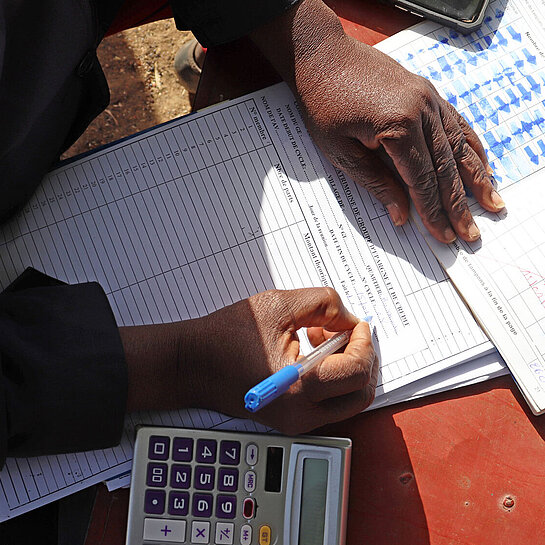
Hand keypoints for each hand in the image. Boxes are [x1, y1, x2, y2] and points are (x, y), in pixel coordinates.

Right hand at [186, 288, 377, 433]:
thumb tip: (351, 321)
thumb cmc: (226, 337)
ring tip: (322, 339)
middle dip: (363, 357)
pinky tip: (313, 353)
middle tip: (347, 332)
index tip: (357, 324)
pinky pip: (330, 403)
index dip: (365, 342)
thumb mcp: (278, 305)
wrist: (193, 364)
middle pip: (361, 393)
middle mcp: (301, 414)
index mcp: (299, 387)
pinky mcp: (291, 421)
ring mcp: (296, 423)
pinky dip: (333, 379)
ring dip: (348, 368)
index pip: (356, 371)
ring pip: (349, 401)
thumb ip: (324, 305)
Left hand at [250, 0, 505, 243]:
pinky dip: (470, 147)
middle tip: (470, 234)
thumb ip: (375, 183)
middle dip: (458, 205)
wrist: (323, 55)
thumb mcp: (340, 151)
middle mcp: (421, 111)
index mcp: (398, 126)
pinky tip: (480, 165)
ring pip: (459, 146)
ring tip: (491, 203)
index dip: (433, 212)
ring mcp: (428, 98)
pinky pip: (457, 123)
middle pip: (446, 167)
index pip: (422, 180)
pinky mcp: (427, 92)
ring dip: (477, 178)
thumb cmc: (323, 104)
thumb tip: (401, 215)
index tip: (444, 236)